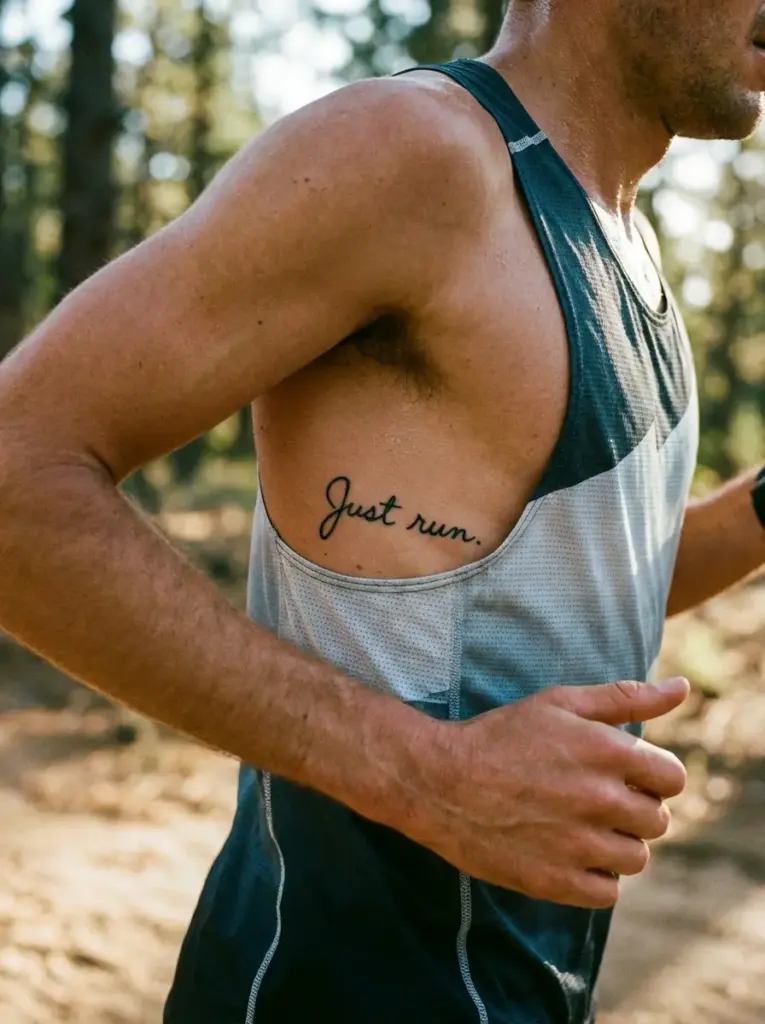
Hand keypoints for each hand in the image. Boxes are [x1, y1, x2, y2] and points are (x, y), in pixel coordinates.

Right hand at [411, 677, 688, 907]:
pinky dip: (595, 876)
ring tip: (579, 826)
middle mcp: (601, 799)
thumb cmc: (500, 735)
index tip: (622, 774)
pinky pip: (608, 891)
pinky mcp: (558, 881)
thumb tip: (680, 688)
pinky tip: (567, 852)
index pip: (672, 778)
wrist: (439, 781)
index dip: (649, 775)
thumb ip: (627, 697)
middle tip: (592, 798)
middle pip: (657, 820)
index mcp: (607, 752)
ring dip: (616, 844)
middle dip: (632, 808)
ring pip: (636, 858)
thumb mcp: (560, 703)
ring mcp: (580, 845)